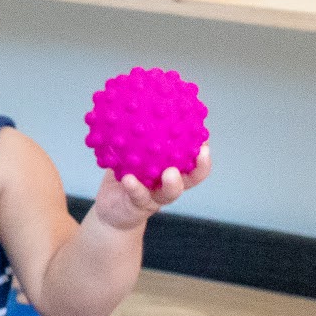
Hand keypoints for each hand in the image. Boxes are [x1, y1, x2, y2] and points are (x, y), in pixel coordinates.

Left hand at [91, 144, 211, 229]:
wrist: (110, 211)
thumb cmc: (123, 176)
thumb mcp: (131, 154)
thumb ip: (137, 137)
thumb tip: (140, 104)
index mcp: (171, 170)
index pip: (193, 162)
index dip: (203, 152)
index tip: (205, 138)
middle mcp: (168, 185)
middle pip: (191, 178)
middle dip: (200, 166)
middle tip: (201, 152)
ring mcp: (155, 197)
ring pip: (170, 192)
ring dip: (173, 183)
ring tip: (170, 172)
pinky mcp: (138, 206)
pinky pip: (138, 196)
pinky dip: (134, 187)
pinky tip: (128, 179)